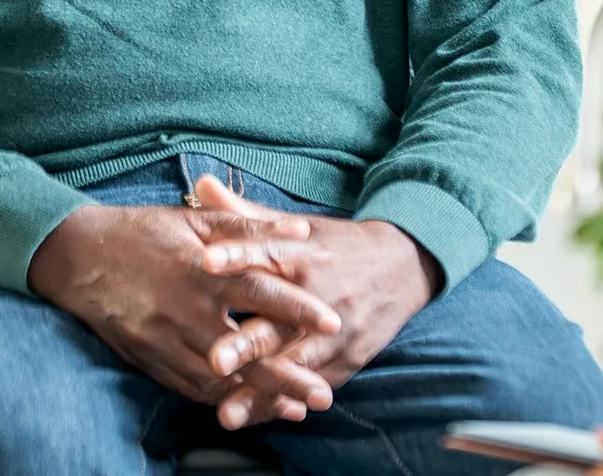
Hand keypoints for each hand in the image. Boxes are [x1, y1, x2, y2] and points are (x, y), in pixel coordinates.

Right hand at [27, 201, 341, 416]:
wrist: (80, 258)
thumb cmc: (142, 233)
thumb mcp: (195, 221)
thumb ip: (247, 225)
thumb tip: (300, 233)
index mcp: (203, 270)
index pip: (260, 290)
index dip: (297, 308)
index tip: (332, 323)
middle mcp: (187, 310)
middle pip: (246, 350)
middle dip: (286, 375)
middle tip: (322, 396)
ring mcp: (167, 340)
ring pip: (220, 379)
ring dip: (260, 397)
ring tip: (296, 411)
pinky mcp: (151, 360)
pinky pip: (191, 388)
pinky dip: (224, 401)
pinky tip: (249, 409)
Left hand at [192, 174, 442, 428]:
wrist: (403, 267)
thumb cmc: (335, 246)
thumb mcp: (296, 226)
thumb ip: (244, 214)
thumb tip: (199, 183)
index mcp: (302, 255)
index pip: (264, 252)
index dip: (236, 255)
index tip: (205, 261)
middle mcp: (317, 296)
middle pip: (276, 321)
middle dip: (246, 344)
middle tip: (214, 359)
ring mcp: (332, 333)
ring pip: (292, 365)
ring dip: (261, 389)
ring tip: (228, 412)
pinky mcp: (344, 359)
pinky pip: (311, 385)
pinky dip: (286, 402)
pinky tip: (260, 418)